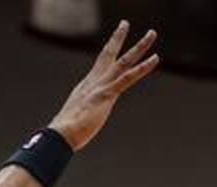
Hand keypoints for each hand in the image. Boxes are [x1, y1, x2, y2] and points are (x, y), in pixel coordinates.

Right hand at [45, 20, 160, 149]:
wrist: (61, 133)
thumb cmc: (66, 132)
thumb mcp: (75, 118)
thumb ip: (81, 114)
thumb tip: (77, 123)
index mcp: (87, 86)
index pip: (100, 64)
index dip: (108, 51)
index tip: (113, 40)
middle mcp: (94, 81)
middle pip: (109, 53)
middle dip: (118, 37)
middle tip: (125, 23)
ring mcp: (101, 85)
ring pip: (124, 61)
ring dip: (140, 46)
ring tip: (152, 33)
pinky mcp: (107, 94)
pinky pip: (129, 77)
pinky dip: (143, 67)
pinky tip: (155, 58)